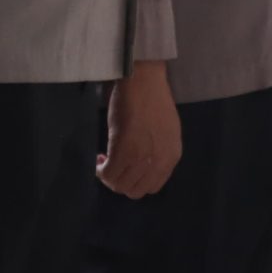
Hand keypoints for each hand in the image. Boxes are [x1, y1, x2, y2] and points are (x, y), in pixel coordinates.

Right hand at [98, 60, 181, 198]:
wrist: (144, 82)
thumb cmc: (153, 101)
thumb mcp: (165, 133)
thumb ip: (157, 152)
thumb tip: (140, 168)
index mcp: (172, 156)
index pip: (152, 186)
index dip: (135, 181)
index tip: (126, 170)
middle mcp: (160, 161)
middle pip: (135, 190)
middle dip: (120, 182)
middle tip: (111, 166)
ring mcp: (142, 158)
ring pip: (119, 185)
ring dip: (109, 176)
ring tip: (105, 160)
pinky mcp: (124, 151)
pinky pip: (108, 174)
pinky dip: (100, 170)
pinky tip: (99, 158)